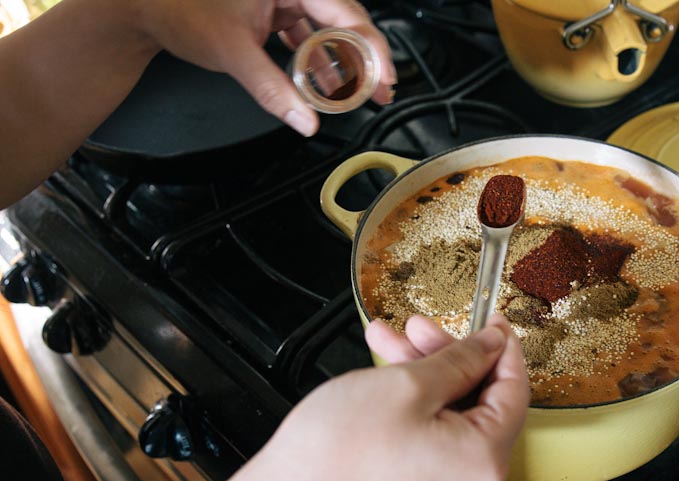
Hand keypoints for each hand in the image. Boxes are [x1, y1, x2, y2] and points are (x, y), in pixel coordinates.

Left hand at [137, 0, 396, 135]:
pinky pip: (306, 36)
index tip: (384, 75)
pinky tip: (326, 85)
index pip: (345, 12)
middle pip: (344, 20)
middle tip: (381, 88)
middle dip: (365, 57)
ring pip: (327, 30)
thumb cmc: (180, 10)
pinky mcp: (272, 12)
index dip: (371, 46)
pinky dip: (317, 60)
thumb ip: (272, 89)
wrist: (144, 7)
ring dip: (344, 62)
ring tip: (361, 93)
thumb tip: (305, 121)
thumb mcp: (233, 52)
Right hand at [250, 315, 529, 480]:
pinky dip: (415, 406)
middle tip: (419, 326)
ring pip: (452, 417)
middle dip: (446, 356)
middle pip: (480, 402)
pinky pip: (434, 439)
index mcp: (484, 461)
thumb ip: (460, 360)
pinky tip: (386, 374)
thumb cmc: (335, 456)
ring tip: (388, 343)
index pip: (515, 391)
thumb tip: (491, 346)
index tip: (492, 320)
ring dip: (423, 375)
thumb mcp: (407, 385)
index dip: (503, 347)